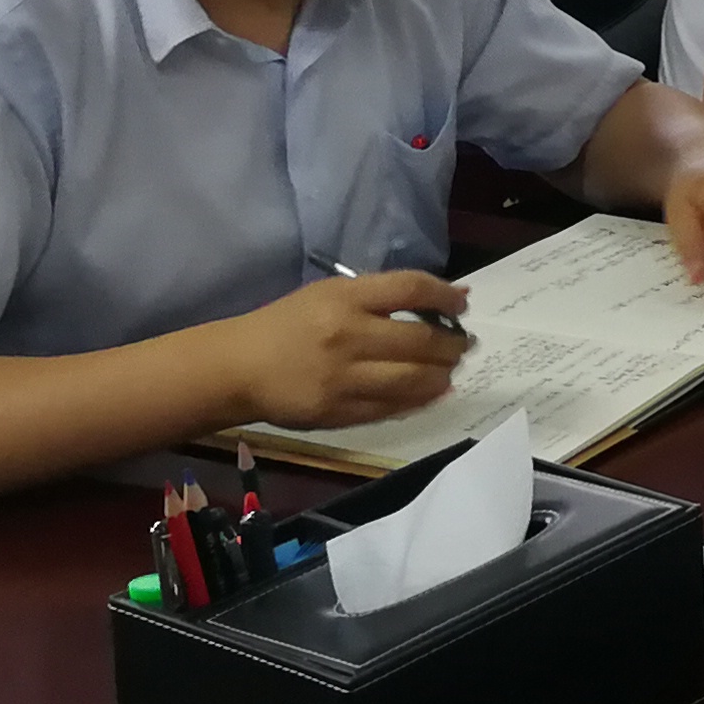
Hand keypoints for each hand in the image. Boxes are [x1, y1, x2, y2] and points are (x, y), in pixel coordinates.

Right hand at [222, 272, 471, 428]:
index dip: (446, 296)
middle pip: (420, 340)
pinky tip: (431, 392)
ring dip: (442, 375)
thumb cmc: (290, 323)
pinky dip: (419, 400)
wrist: (240, 368)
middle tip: (464, 344)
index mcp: (345, 299)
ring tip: (450, 369)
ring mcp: (343, 378)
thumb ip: (385, 294)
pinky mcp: (338, 413)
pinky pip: (391, 407)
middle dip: (452, 344)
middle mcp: (347, 336)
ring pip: (412, 380)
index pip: (411, 289)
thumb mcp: (331, 293)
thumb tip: (449, 298)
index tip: (462, 304)